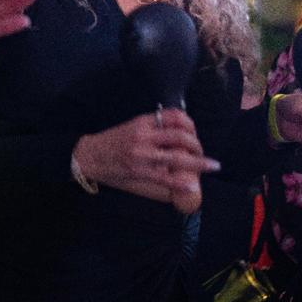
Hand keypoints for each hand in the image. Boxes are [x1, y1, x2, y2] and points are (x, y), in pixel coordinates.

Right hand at [72, 108, 219, 210]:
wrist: (89, 156)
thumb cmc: (112, 142)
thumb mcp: (132, 126)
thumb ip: (153, 127)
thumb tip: (178, 132)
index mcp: (142, 122)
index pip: (173, 116)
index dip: (189, 123)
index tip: (194, 132)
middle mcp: (144, 136)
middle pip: (179, 135)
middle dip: (197, 144)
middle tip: (203, 153)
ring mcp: (142, 155)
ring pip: (176, 156)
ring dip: (198, 162)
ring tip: (212, 166)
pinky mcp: (139, 172)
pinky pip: (164, 177)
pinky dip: (180, 182)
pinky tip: (192, 186)